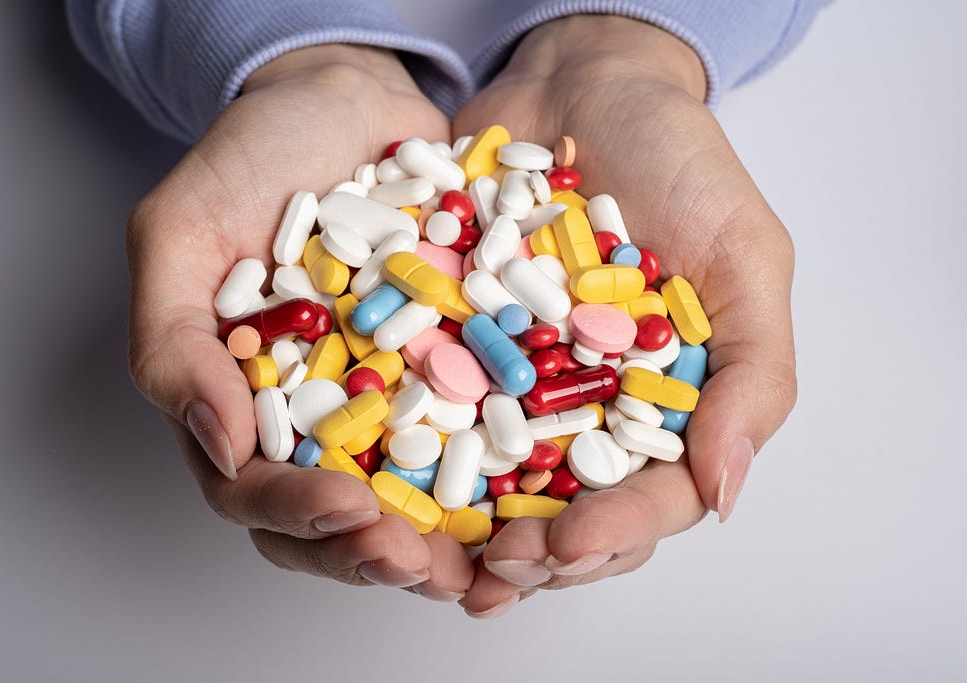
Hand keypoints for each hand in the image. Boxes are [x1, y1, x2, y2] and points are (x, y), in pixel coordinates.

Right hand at [127, 45, 472, 599]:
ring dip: (450, 538)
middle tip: (427, 566)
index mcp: (242, 401)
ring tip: (492, 559)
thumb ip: (174, 340)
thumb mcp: (182, 233)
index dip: (299, 515)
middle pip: (338, 518)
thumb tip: (218, 442)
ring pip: (414, 494)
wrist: (349, 101)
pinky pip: (481, 427)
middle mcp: (318, 415)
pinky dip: (508, 468)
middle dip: (380, 552)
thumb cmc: (254, 158)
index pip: (255, 489)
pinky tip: (542, 491)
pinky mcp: (455, 366)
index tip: (351, 513)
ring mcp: (391, 396)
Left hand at [453, 16, 796, 615]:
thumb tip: (723, 495)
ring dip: (465, 527)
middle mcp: (590, 405)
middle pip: (568, 508)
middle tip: (493, 568)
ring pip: (494, 479)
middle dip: (534, 550)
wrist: (583, 81)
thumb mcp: (744, 258)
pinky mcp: (457, 342)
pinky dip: (409, 446)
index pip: (650, 498)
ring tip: (432, 553)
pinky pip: (431, 404)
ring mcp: (519, 379)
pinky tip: (379, 480)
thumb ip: (751, 376)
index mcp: (667, 403)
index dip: (613, 534)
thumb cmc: (679, 161)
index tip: (565, 546)